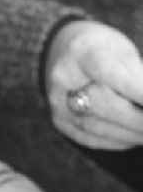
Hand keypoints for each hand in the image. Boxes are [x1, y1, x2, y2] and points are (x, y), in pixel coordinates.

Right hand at [45, 20, 142, 148]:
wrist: (63, 53)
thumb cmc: (103, 49)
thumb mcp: (122, 50)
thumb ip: (138, 76)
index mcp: (83, 51)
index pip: (115, 76)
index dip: (141, 93)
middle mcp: (63, 79)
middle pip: (106, 106)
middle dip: (140, 120)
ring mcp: (57, 103)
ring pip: (99, 128)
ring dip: (134, 134)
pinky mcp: (60, 122)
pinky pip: (92, 139)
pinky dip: (119, 141)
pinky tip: (136, 137)